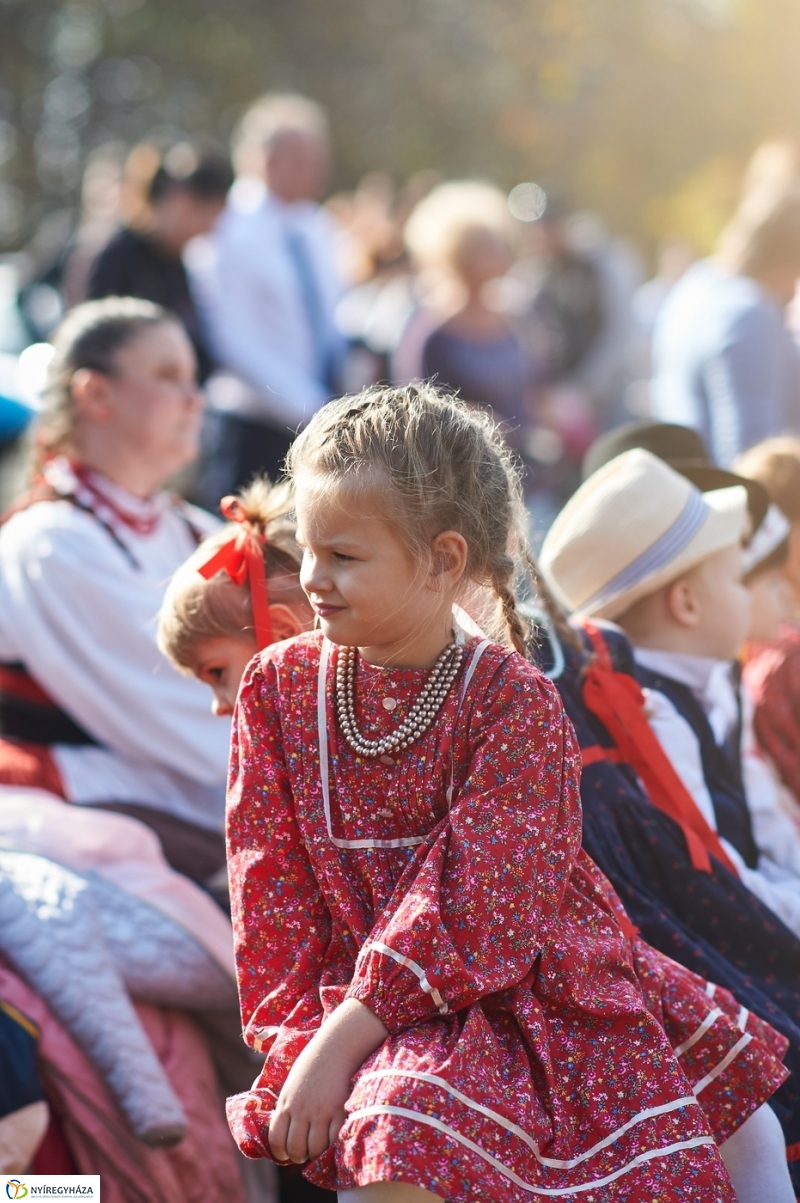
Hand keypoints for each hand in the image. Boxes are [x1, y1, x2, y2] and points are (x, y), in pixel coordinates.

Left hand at [268, 998, 388, 1163]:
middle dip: (298, 1156)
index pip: (276, 1139)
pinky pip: (333, 1140)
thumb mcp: (290, 1082)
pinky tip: (332, 1139)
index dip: (280, 1153)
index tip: (285, 1156)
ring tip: (318, 1148)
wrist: (335, 1046)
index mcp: (285, 1102)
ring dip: (316, 1153)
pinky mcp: (338, 1111)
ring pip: (314, 1148)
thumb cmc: (312, 1063)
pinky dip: (332, 1145)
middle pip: (295, 1148)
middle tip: (304, 1154)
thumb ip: (284, 1104)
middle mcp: (300, 1110)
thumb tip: (274, 1120)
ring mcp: (320, 1112)